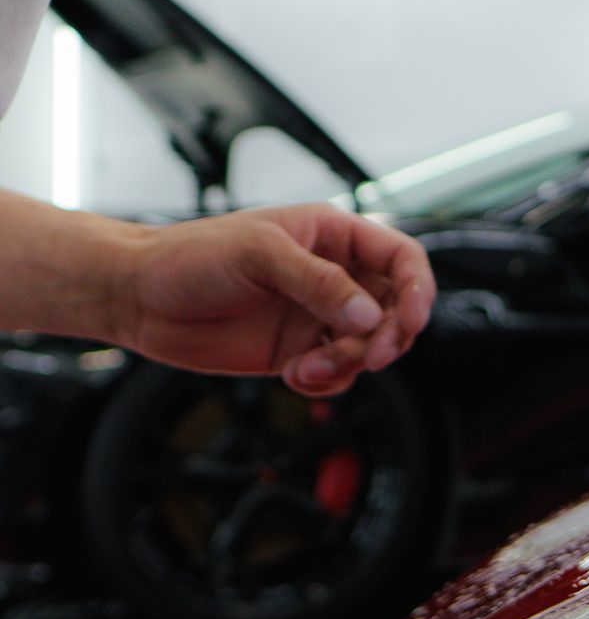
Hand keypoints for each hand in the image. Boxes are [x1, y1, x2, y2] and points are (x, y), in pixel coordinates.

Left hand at [107, 205, 435, 395]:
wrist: (139, 296)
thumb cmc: (192, 256)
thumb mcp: (261, 256)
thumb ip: (319, 284)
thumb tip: (371, 317)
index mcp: (332, 236)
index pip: (400, 257)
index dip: (418, 288)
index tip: (411, 321)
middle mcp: (331, 275)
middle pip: (395, 309)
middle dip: (390, 337)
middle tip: (370, 356)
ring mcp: (315, 316)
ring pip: (369, 347)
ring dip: (352, 365)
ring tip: (310, 370)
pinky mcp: (296, 351)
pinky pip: (337, 373)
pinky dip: (327, 383)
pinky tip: (296, 376)